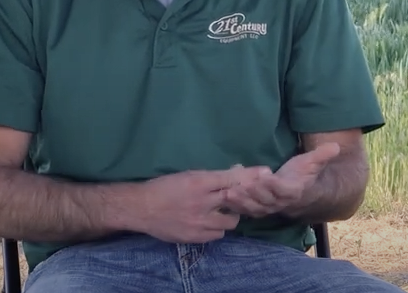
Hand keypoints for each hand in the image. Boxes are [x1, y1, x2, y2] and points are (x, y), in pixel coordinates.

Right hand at [133, 165, 269, 243]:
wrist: (141, 208)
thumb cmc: (163, 187)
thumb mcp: (186, 176)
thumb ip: (211, 177)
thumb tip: (237, 170)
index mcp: (198, 183)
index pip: (231, 179)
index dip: (250, 176)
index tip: (266, 173)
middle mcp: (202, 203)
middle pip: (236, 201)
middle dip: (241, 199)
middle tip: (239, 198)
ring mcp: (200, 222)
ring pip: (230, 222)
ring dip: (228, 216)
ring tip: (220, 212)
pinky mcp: (196, 237)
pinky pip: (217, 234)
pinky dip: (216, 228)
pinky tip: (209, 223)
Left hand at [222, 143, 339, 217]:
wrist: (304, 195)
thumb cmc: (304, 175)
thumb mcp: (313, 162)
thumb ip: (322, 155)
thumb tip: (336, 145)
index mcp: (294, 190)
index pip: (284, 190)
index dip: (275, 185)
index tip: (267, 177)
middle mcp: (281, 202)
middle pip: (266, 200)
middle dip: (253, 194)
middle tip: (239, 186)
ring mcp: (269, 207)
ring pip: (255, 207)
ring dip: (241, 202)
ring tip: (227, 194)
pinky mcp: (259, 208)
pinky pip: (247, 210)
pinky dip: (236, 206)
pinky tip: (224, 198)